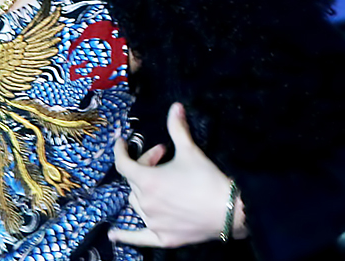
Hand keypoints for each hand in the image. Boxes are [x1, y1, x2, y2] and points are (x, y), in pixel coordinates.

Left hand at [109, 102, 246, 247]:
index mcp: (147, 181)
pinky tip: (113, 235)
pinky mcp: (163, 237)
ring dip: (142, 189)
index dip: (120, 150)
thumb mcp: (190, 150)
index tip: (122, 142)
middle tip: (163, 156)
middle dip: (145, 164)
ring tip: (160, 182)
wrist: (231, 211)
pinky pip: (138, 237)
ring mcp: (153, 222)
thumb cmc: (207, 179)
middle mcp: (146, 203)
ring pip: (136, 202)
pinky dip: (125, 235)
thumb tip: (175, 106)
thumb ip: (177, 128)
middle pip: (134, 180)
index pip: (123, 163)